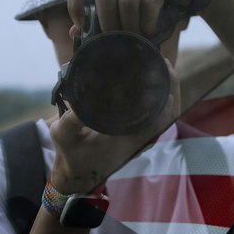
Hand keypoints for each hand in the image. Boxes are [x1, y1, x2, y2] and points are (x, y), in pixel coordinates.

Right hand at [49, 55, 178, 193]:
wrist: (75, 170)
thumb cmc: (70, 153)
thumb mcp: (63, 136)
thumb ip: (69, 124)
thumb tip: (79, 107)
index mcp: (127, 145)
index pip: (156, 124)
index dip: (164, 103)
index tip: (162, 79)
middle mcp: (139, 142)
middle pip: (167, 116)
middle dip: (170, 88)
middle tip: (164, 63)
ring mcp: (140, 137)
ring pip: (165, 115)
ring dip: (167, 91)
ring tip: (162, 65)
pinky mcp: (137, 132)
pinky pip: (156, 115)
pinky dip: (158, 97)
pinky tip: (154, 78)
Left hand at [67, 0, 194, 40]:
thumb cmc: (146, 0)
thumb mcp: (121, 6)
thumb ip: (99, 17)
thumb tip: (75, 32)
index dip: (75, 2)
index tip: (80, 24)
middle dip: (108, 22)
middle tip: (114, 38)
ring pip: (127, 1)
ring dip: (129, 25)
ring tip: (134, 37)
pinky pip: (149, 4)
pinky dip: (148, 23)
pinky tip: (150, 30)